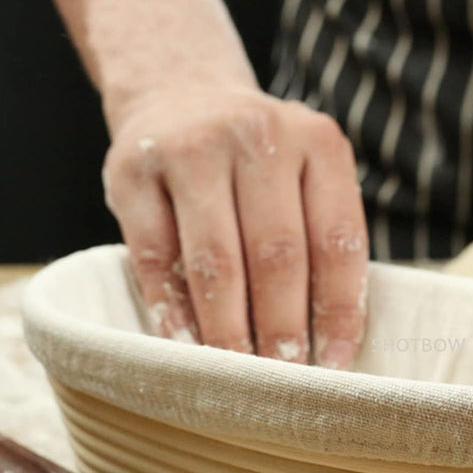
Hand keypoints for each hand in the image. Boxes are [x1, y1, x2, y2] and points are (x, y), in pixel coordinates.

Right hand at [102, 86, 368, 368]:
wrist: (181, 95)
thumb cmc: (259, 164)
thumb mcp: (305, 179)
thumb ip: (319, 241)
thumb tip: (328, 343)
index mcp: (319, 143)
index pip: (338, 243)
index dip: (338, 312)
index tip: (332, 364)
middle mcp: (259, 134)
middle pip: (277, 254)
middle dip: (280, 328)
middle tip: (279, 376)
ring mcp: (193, 146)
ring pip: (216, 260)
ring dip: (227, 329)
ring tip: (235, 372)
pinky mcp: (134, 168)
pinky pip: (155, 256)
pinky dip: (171, 310)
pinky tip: (184, 344)